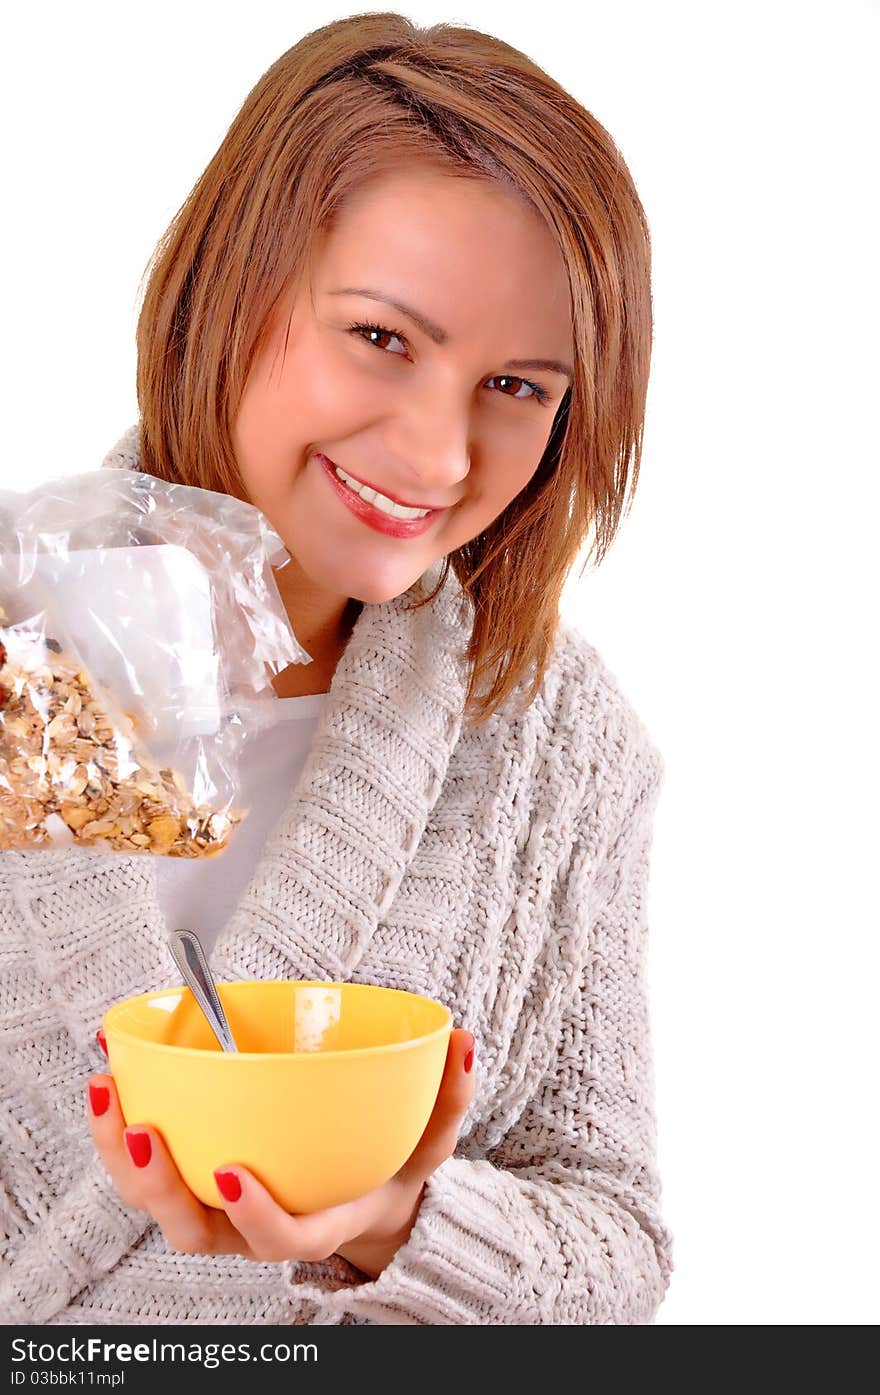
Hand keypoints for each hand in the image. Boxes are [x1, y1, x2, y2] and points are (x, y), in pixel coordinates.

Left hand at [86, 1027, 475, 1278]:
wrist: (356, 1199)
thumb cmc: (388, 1169)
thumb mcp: (430, 1142)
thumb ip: (449, 1098)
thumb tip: (464, 1041)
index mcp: (317, 1221)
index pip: (283, 1237)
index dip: (256, 1217)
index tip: (234, 1173)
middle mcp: (254, 1226)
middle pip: (194, 1232)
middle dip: (161, 1187)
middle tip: (143, 1132)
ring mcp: (217, 1208)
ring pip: (154, 1203)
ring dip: (118, 1154)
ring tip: (106, 1089)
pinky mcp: (194, 1179)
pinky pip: (145, 1167)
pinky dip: (118, 1129)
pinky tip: (109, 1075)